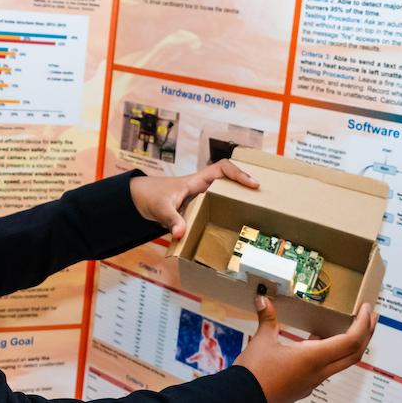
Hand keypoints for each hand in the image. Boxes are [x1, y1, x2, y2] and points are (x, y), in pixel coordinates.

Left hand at [128, 159, 258, 238]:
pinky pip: (217, 204)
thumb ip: (171, 220)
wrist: (138, 199)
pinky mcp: (197, 206)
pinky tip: (235, 223)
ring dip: (239, 197)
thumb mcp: (160, 209)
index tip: (253, 184)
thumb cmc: (150, 197)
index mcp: (196, 181)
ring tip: (256, 208)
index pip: (222, 168)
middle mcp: (201, 186)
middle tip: (263, 196)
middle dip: (246, 184)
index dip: (239, 174)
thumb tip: (180, 233)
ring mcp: (200, 195)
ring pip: (225, 192)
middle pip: (229, 179)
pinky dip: (228, 210)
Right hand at [234, 296, 376, 402]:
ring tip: (350, 326)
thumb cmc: (254, 374)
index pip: (350, 341)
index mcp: (313, 358)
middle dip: (366, 333)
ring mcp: (313, 381)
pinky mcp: (304, 385)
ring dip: (351, 344)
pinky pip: (326, 367)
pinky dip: (332, 352)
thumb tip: (264, 299)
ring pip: (342, 362)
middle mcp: (318, 372)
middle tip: (370, 316)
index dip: (362, 324)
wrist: (242, 398)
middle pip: (354, 354)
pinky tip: (319, 342)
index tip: (365, 309)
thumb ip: (267, 319)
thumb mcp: (261, 341)